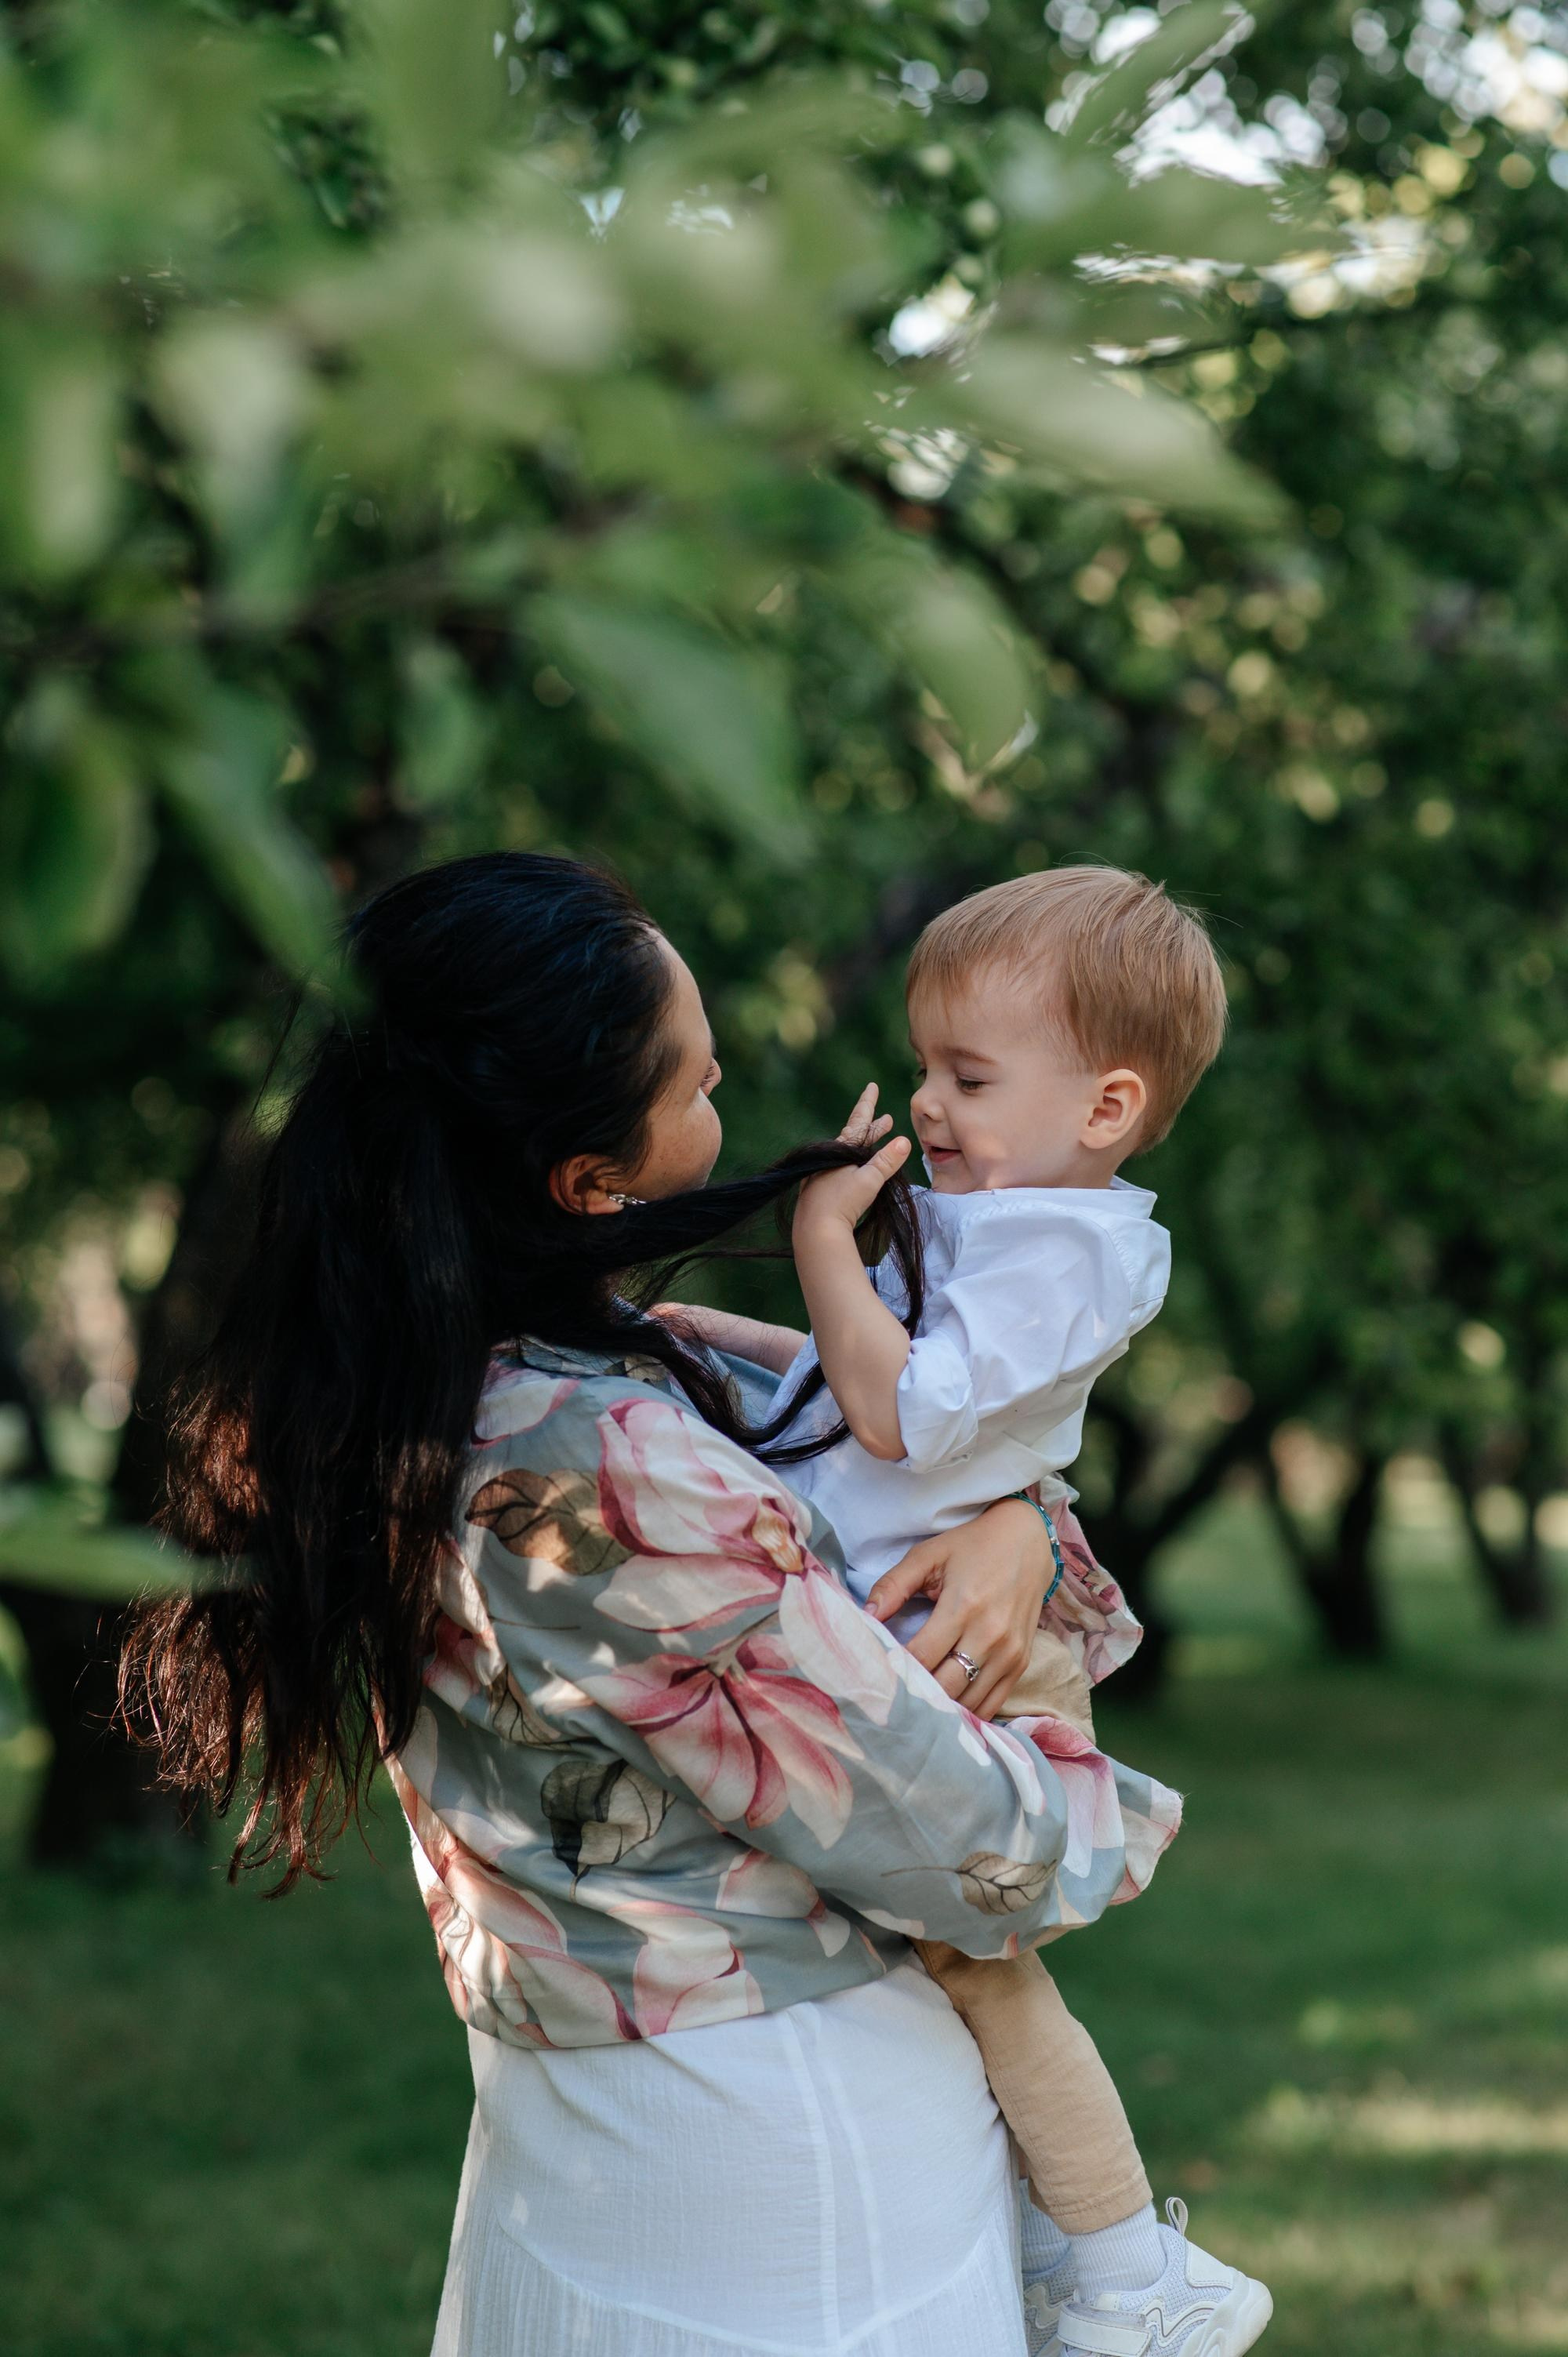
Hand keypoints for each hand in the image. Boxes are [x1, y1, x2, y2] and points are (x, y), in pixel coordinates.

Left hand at [794, 1083, 909, 1240]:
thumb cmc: (841, 1204)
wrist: (815, 1231)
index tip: (871, 1086)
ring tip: (873, 1141)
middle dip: (871, 1129)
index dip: (867, 1104)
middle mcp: (828, 1159)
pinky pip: (839, 1169)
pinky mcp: (819, 1190)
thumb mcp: (869, 1181)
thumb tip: (904, 1141)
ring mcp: (822, 1174)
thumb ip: (886, 1161)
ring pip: (846, 1154)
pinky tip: (852, 1169)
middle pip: (853, 1137)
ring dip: (863, 1147)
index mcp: (839, 1151)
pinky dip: (851, 1164)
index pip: (858, 1121)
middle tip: (886, 1120)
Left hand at [866, 1497, 1051, 1718]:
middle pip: (944, 1686)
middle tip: (891, 1697)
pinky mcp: (1022, 1664)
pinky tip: (946, 1710)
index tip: (876, 1675)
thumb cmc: (972, 1547)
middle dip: (915, 1695)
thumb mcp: (928, 1555)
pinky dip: (968, 1712)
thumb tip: (866, 1616)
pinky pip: (992, 1704)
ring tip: (915, 1706)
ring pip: (968, 1702)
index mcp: (963, 1606)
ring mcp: (1009, 1653)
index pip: (921, 1656)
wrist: (1027, 1542)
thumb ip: (894, 1585)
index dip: (896, 1670)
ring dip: (940, 1708)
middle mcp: (990, 1635)